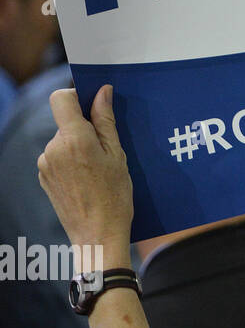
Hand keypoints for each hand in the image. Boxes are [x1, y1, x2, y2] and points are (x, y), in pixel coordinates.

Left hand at [37, 86, 132, 260]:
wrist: (97, 234)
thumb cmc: (115, 196)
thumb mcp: (117, 155)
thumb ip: (106, 121)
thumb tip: (102, 93)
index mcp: (74, 139)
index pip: (61, 98)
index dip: (77, 96)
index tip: (94, 107)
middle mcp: (53, 148)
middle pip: (65, 121)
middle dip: (85, 128)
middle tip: (106, 149)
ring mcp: (45, 163)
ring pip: (62, 140)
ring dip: (78, 146)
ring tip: (97, 168)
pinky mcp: (43, 176)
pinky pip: (57, 156)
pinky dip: (71, 160)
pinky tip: (87, 178)